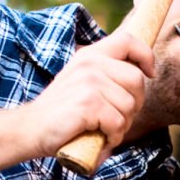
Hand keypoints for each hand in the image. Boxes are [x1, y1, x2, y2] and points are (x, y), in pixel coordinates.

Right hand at [24, 29, 154, 157]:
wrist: (30, 128)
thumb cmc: (63, 111)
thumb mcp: (84, 83)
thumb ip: (107, 75)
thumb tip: (144, 74)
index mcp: (90, 55)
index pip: (129, 41)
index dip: (146, 56)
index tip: (149, 74)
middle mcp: (90, 63)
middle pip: (137, 80)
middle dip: (135, 105)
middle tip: (118, 119)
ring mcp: (89, 82)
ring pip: (129, 105)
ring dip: (122, 125)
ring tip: (104, 130)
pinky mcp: (87, 103)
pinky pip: (117, 123)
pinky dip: (113, 137)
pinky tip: (100, 139)